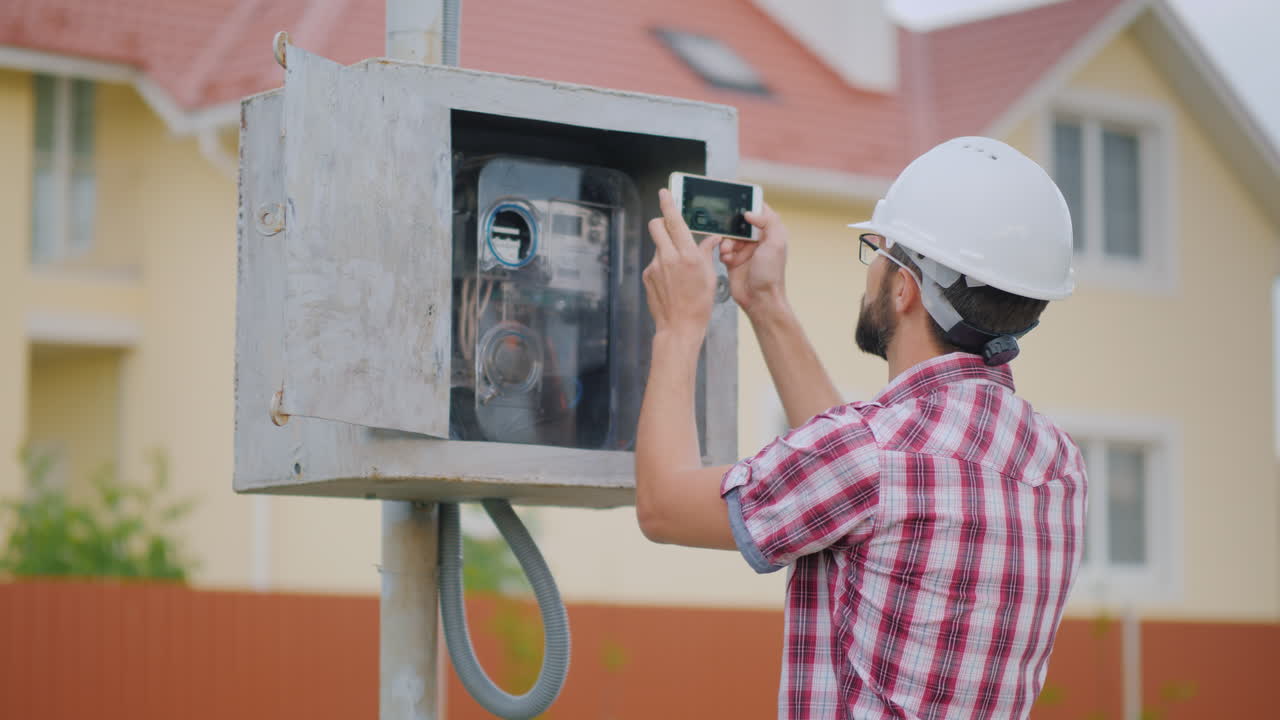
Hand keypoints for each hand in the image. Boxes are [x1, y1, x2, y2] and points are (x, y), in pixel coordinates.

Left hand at [643, 189, 722, 341]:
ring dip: (666, 247)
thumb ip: (707, 253)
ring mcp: (655, 266)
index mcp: (688, 255)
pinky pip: (655, 262)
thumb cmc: (699, 304)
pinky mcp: (647, 276)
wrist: (679, 327)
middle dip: (662, 221)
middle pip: (656, 225)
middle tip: (671, 227)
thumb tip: (711, 239)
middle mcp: (668, 257)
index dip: (668, 203)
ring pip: (657, 245)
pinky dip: (663, 264)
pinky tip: (671, 280)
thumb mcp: (709, 276)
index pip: (674, 221)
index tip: (665, 192)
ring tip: (678, 268)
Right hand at [719, 203, 788, 315]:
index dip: (750, 205)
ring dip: (726, 242)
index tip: (738, 201)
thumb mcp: (775, 244)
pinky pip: (723, 250)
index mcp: (770, 233)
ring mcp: (744, 251)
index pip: (760, 212)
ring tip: (728, 252)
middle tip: (729, 231)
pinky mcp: (733, 260)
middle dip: (732, 226)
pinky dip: (723, 253)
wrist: (759, 300)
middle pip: (740, 223)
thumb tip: (751, 212)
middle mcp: (757, 241)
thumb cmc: (770, 275)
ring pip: (729, 236)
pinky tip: (726, 260)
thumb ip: (768, 222)